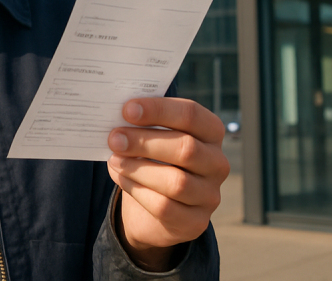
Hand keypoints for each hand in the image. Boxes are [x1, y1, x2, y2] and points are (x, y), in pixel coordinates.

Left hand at [106, 97, 228, 271]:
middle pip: (186, 149)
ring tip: (114, 160)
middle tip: (114, 138)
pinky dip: (137, 191)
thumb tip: (119, 118)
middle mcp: (217, 163)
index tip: (127, 109)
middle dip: (145, 142)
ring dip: (138, 169)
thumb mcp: (153, 136)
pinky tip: (121, 178)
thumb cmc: (154, 159)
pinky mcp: (196, 222)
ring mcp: (210, 195)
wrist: (154, 207)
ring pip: (177, 182)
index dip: (159, 110)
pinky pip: (165, 207)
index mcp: (210, 132)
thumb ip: (143, 124)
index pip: (191, 115)